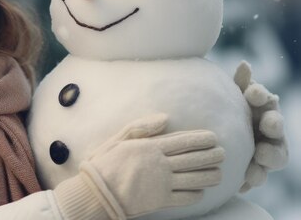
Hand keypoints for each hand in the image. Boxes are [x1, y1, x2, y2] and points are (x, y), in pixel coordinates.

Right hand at [54, 114, 223, 219]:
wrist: (96, 193)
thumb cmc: (104, 164)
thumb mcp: (118, 139)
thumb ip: (141, 127)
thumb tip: (165, 118)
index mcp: (151, 147)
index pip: (184, 141)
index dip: (202, 139)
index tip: (214, 138)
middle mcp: (161, 164)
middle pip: (195, 159)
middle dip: (212, 156)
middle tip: (223, 154)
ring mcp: (163, 184)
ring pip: (196, 178)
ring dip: (210, 175)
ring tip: (218, 173)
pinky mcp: (162, 200)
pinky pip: (186, 197)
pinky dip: (197, 193)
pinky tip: (201, 191)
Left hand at [234, 61, 288, 191]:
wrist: (218, 141)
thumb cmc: (229, 113)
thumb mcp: (232, 98)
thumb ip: (240, 84)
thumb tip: (245, 65)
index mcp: (263, 108)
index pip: (266, 100)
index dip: (261, 96)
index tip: (253, 93)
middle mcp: (269, 130)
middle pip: (276, 127)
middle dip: (273, 124)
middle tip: (267, 123)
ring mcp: (266, 151)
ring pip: (274, 155)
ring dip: (269, 155)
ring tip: (260, 155)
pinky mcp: (256, 171)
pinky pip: (257, 177)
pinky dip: (252, 178)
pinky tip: (244, 182)